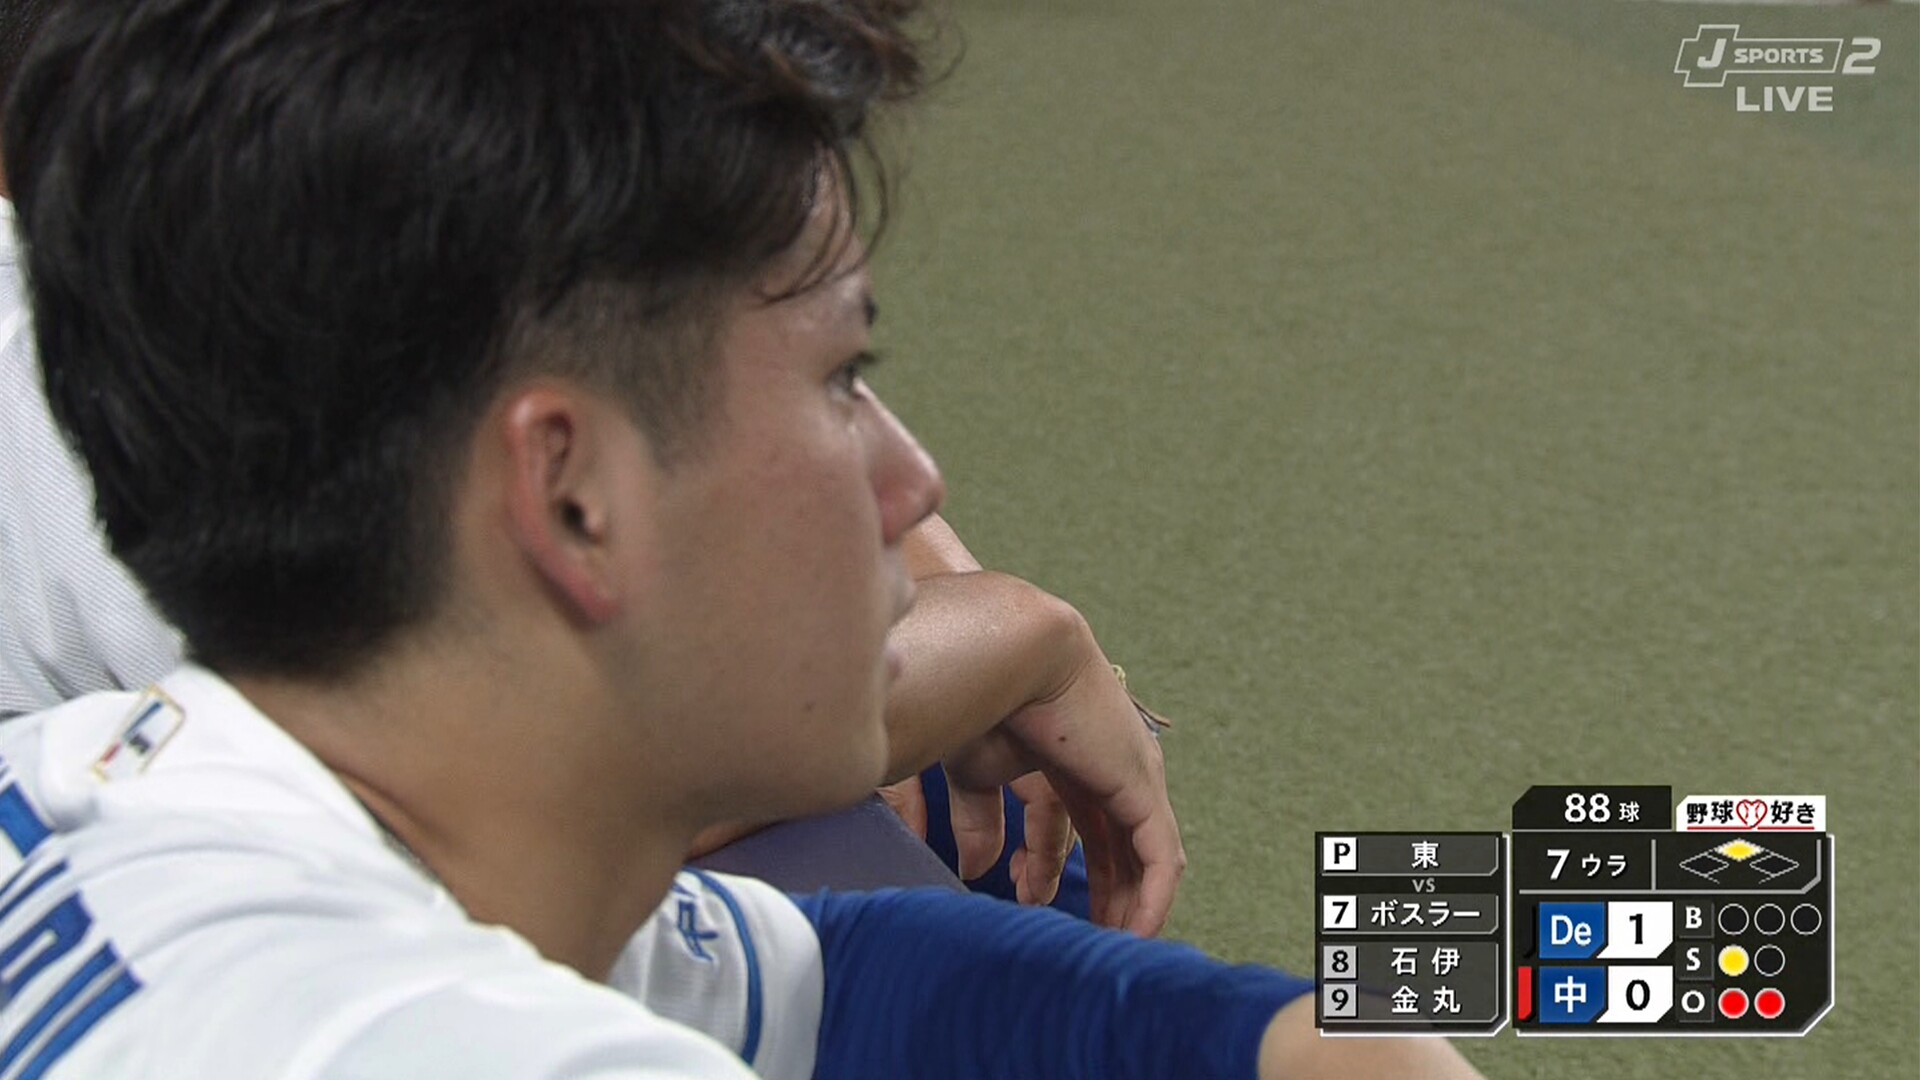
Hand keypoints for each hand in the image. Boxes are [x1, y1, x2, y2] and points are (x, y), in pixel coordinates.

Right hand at [941, 622, 1184, 935]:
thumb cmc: (979, 698)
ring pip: (1143, 854)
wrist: (1008, 653)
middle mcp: (1102, 764)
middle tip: (1087, 939)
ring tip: (1113, 944)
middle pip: (1114, 842)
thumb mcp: (974, 774)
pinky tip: (1134, 932)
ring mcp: (1130, 773)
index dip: (1048, 866)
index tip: (1025, 900)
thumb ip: (978, 821)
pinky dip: (1151, 898)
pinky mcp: (1144, 786)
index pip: (1070, 822)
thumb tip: (974, 871)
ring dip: (1129, 903)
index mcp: (1060, 755)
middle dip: (1101, 891)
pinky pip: (1161, 857)